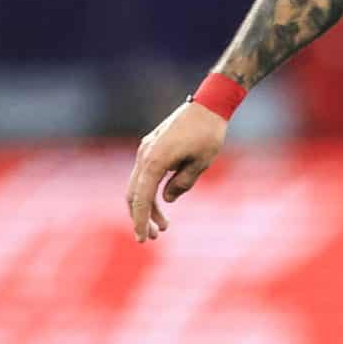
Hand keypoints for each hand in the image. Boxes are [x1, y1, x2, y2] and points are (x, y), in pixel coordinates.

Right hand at [126, 100, 228, 241]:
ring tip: (163, 226)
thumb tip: (166, 199)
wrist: (208, 105)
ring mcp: (146, 150)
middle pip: (134, 193)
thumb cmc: (208, 133)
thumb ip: (182, 184)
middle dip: (141, 217)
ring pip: (138, 185)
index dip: (139, 220)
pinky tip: (163, 203)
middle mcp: (145, 154)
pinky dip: (149, 191)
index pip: (141, 198)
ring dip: (147, 206)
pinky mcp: (151, 147)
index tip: (142, 239)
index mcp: (155, 160)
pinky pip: (144, 174)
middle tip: (154, 237)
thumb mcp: (201, 164)